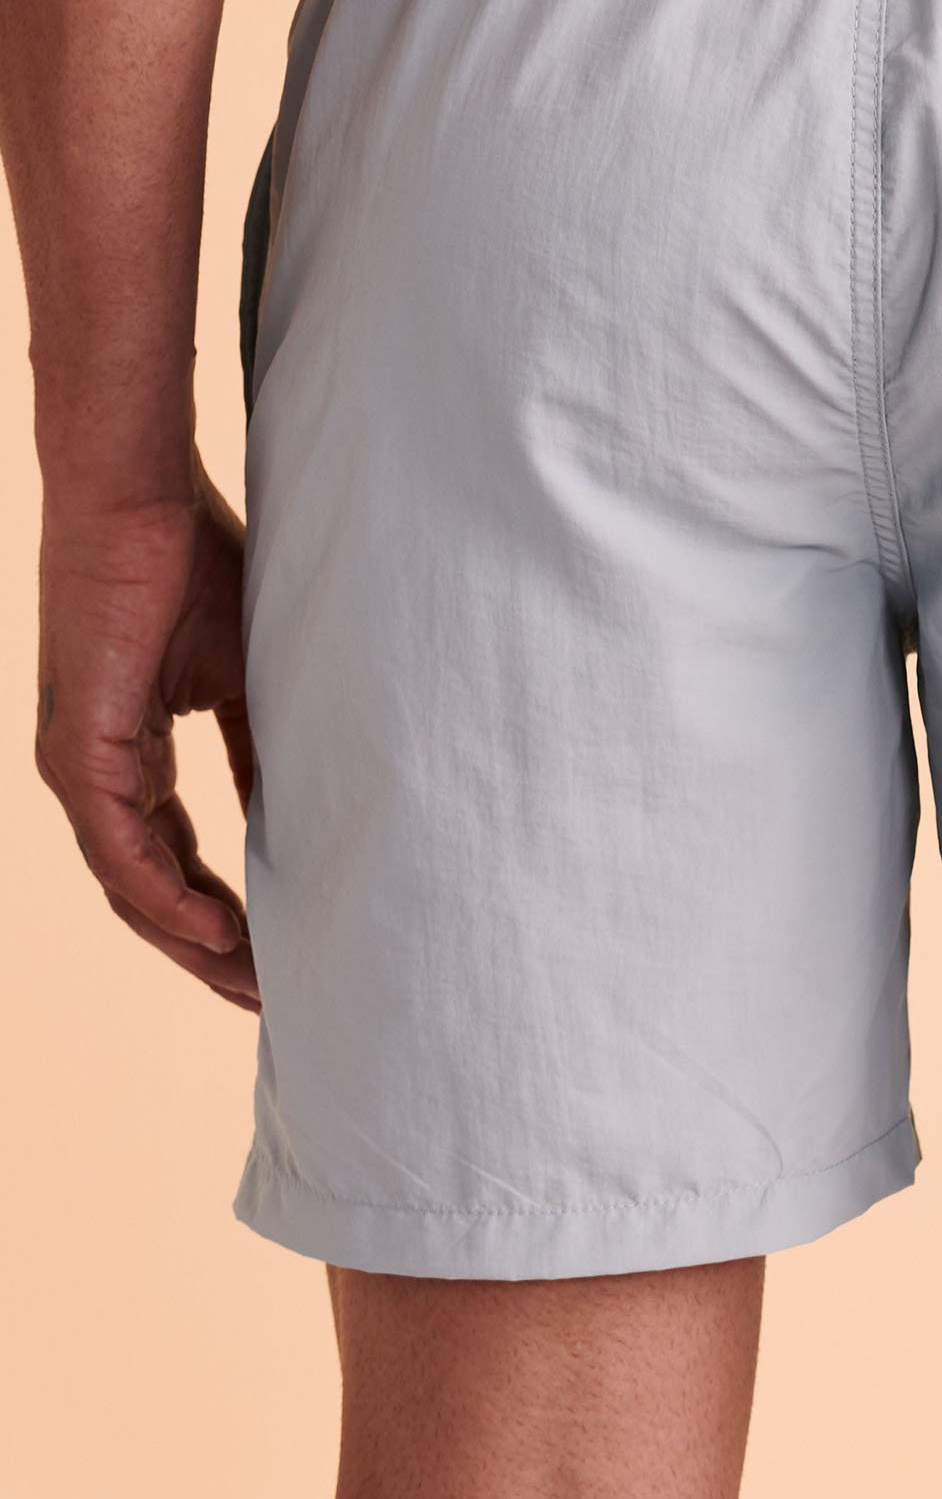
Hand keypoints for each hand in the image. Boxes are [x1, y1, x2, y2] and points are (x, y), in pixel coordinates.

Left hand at [35, 465, 257, 1009]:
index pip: (172, 863)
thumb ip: (263, 755)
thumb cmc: (194, 564)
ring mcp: (80, 766)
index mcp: (130, 757)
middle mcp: (95, 774)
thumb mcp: (247, 680)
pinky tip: (216, 930)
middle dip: (212, 954)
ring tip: (253, 983)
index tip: (280, 959)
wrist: (142, 497)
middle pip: (148, 895)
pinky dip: (166, 898)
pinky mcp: (78, 750)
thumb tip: (307, 822)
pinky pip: (121, 852)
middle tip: (272, 1000)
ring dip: (191, 944)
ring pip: (130, 888)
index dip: (224, 918)